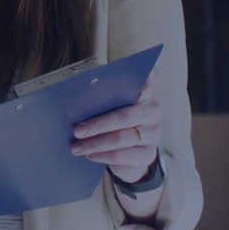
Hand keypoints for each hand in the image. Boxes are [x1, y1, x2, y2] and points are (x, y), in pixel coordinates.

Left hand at [71, 68, 162, 182]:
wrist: (127, 155)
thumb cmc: (114, 124)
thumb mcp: (110, 108)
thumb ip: (103, 99)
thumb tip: (80, 96)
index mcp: (144, 95)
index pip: (147, 83)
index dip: (145, 78)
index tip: (139, 73)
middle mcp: (152, 113)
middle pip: (124, 117)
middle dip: (97, 124)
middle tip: (76, 130)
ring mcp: (152, 135)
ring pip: (120, 138)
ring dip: (94, 143)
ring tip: (75, 146)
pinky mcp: (147, 155)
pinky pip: (122, 156)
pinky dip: (102, 156)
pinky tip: (89, 154)